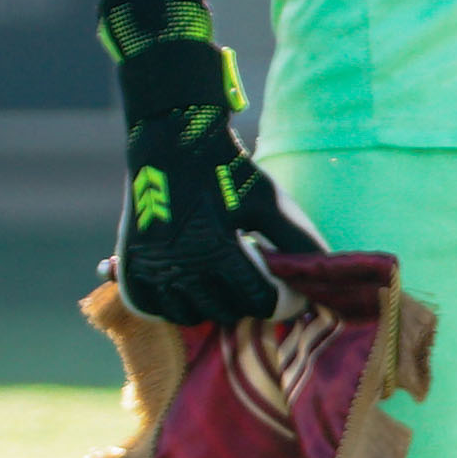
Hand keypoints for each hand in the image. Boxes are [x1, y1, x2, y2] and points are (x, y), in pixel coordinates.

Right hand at [100, 0, 318, 329]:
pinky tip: (195, 287)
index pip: (259, 302)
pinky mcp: (131, 265)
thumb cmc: (229, 171)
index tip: (291, 291)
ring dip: (213, 305)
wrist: (173, 142)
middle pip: (226, 312)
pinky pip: (154, 307)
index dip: (283, 300)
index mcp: (214, 251)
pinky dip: (175, 304)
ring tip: (227, 281)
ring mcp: (149, 268)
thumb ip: (299, 243)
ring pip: (190, 315)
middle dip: (250, 301)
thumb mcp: (271, 202)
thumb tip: (325, 280)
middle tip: (259, 280)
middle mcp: (177, 267)